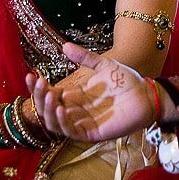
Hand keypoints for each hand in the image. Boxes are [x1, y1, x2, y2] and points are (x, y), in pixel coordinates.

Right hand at [26, 43, 155, 142]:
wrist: (146, 94)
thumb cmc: (126, 81)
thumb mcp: (104, 65)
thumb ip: (85, 57)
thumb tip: (64, 46)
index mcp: (75, 95)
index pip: (50, 93)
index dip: (39, 87)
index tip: (32, 75)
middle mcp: (75, 110)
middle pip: (48, 108)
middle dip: (40, 96)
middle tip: (39, 82)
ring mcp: (82, 123)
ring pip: (54, 122)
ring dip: (49, 109)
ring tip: (51, 94)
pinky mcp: (91, 133)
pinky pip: (71, 131)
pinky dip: (63, 121)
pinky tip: (61, 108)